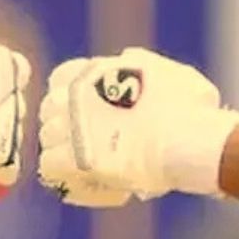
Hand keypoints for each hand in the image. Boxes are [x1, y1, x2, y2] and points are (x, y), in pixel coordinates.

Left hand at [36, 47, 238, 206]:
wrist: (187, 141)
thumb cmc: (191, 109)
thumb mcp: (168, 71)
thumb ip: (143, 64)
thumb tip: (128, 58)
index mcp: (96, 70)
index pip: (61, 77)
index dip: (70, 95)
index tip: (87, 111)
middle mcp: (77, 94)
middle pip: (50, 108)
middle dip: (64, 124)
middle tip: (86, 142)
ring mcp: (72, 126)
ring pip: (47, 138)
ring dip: (63, 151)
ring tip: (86, 166)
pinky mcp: (72, 159)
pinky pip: (48, 166)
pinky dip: (63, 175)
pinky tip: (84, 180)